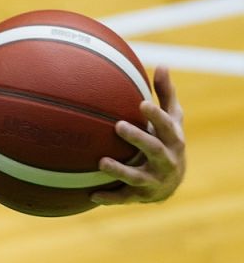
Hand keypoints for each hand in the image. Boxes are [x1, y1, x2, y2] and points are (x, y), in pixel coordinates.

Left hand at [91, 66, 185, 204]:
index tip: (141, 103)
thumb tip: (163, 64)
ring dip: (121, 171)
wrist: (169, 182)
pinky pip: (123, 198)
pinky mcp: (140, 196)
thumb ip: (166, 95)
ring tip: (101, 162)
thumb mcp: (171, 120)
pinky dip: (109, 197)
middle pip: (155, 150)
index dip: (156, 115)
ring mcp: (154, 180)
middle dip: (139, 138)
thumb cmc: (166, 141)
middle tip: (118, 125)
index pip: (168, 126)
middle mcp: (167, 161)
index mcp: (173, 140)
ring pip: (138, 177)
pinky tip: (90, 194)